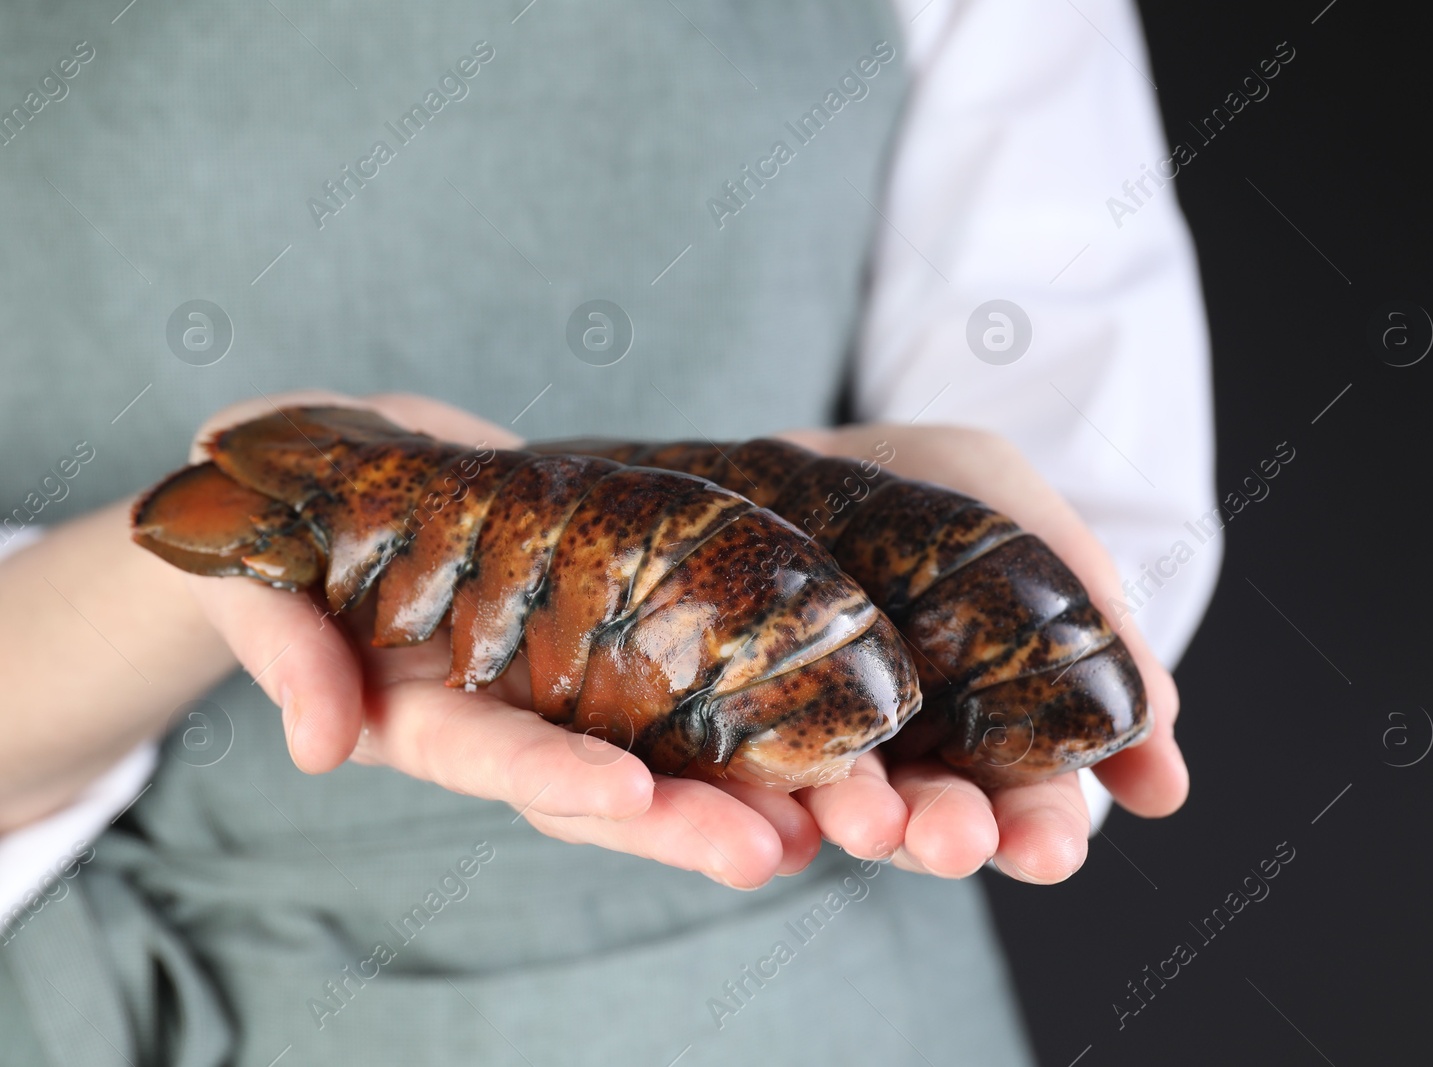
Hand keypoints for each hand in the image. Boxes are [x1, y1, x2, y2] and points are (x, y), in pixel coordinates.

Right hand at [184, 391, 826, 888]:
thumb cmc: (276, 532)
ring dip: (732, 791)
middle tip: (770, 849)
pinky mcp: (599, 634)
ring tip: (819, 824)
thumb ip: (286, 649)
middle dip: (679, 821)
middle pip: (595, 783)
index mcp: (418, 711)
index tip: (629, 795)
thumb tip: (317, 745)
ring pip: (652, 753)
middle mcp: (502, 713)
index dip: (555, 773)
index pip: (490, 753)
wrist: (329, 484)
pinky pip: (673, 694)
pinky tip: (814, 754)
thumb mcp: (258, 577)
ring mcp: (556, 681)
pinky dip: (737, 727)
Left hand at [778, 424, 1187, 884]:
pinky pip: (747, 775)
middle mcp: (914, 753)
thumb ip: (1104, 639)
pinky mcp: (745, 724)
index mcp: (997, 730)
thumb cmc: (953, 494)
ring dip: (862, 822)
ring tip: (869, 821)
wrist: (829, 446)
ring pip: (846, 803)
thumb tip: (1165, 784)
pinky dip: (759, 803)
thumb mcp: (1040, 535)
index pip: (1030, 804)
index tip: (1049, 851)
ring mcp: (826, 741)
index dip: (1042, 831)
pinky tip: (769, 819)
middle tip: (955, 841)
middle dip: (950, 835)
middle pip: (938, 818)